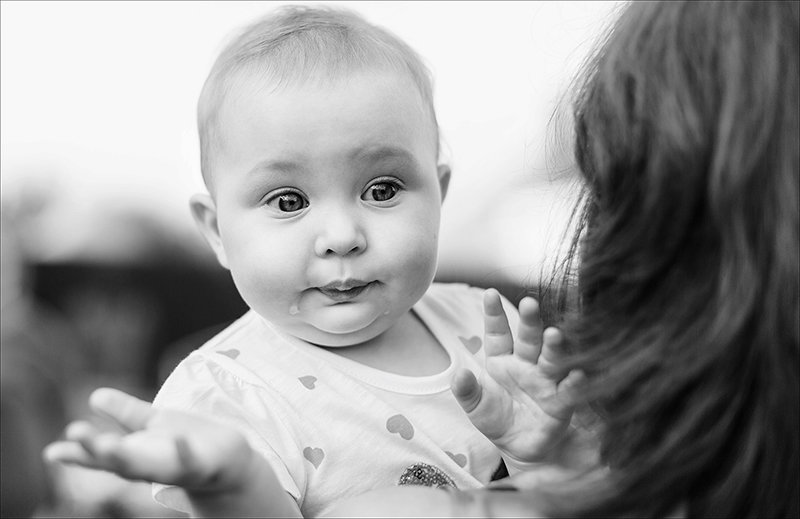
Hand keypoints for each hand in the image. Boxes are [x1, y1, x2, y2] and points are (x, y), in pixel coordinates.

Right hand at [43, 387, 256, 492]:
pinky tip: (179, 438)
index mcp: (136, 456)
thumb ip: (126, 413)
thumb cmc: (187, 444)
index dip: (78, 454)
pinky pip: (192, 460)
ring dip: (128, 457)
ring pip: (148, 467)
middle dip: (97, 451)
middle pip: (119, 462)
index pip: (102, 457)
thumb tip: (95, 395)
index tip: (52, 451)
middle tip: (74, 436)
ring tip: (108, 443)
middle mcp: (151, 466)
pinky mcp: (202, 465)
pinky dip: (184, 451)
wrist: (229, 464)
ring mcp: (175, 468)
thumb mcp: (153, 426)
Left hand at [451, 289, 584, 467]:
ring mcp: (546, 381)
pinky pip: (569, 391)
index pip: (498, 332)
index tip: (489, 293)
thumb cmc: (496, 420)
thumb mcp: (475, 407)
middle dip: (530, 321)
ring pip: (551, 359)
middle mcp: (527, 365)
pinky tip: (577, 374)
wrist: (520, 449)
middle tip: (529, 303)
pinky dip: (574, 383)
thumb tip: (458, 374)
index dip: (494, 313)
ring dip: (554, 347)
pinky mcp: (562, 403)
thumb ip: (467, 391)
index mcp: (502, 360)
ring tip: (554, 334)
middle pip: (529, 338)